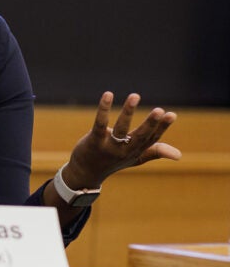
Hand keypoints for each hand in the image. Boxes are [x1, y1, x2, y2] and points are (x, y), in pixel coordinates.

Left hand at [63, 91, 180, 189]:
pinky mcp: (93, 141)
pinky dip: (104, 109)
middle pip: (140, 136)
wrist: (86, 172)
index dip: (162, 127)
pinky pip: (100, 123)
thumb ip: (155, 152)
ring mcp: (108, 147)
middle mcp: (124, 150)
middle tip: (159, 110)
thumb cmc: (113, 162)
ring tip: (135, 95)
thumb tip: (180, 155)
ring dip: (128, 111)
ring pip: (121, 128)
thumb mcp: (136, 158)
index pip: (152, 139)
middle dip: (150, 123)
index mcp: (136, 151)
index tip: (172, 114)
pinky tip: (108, 94)